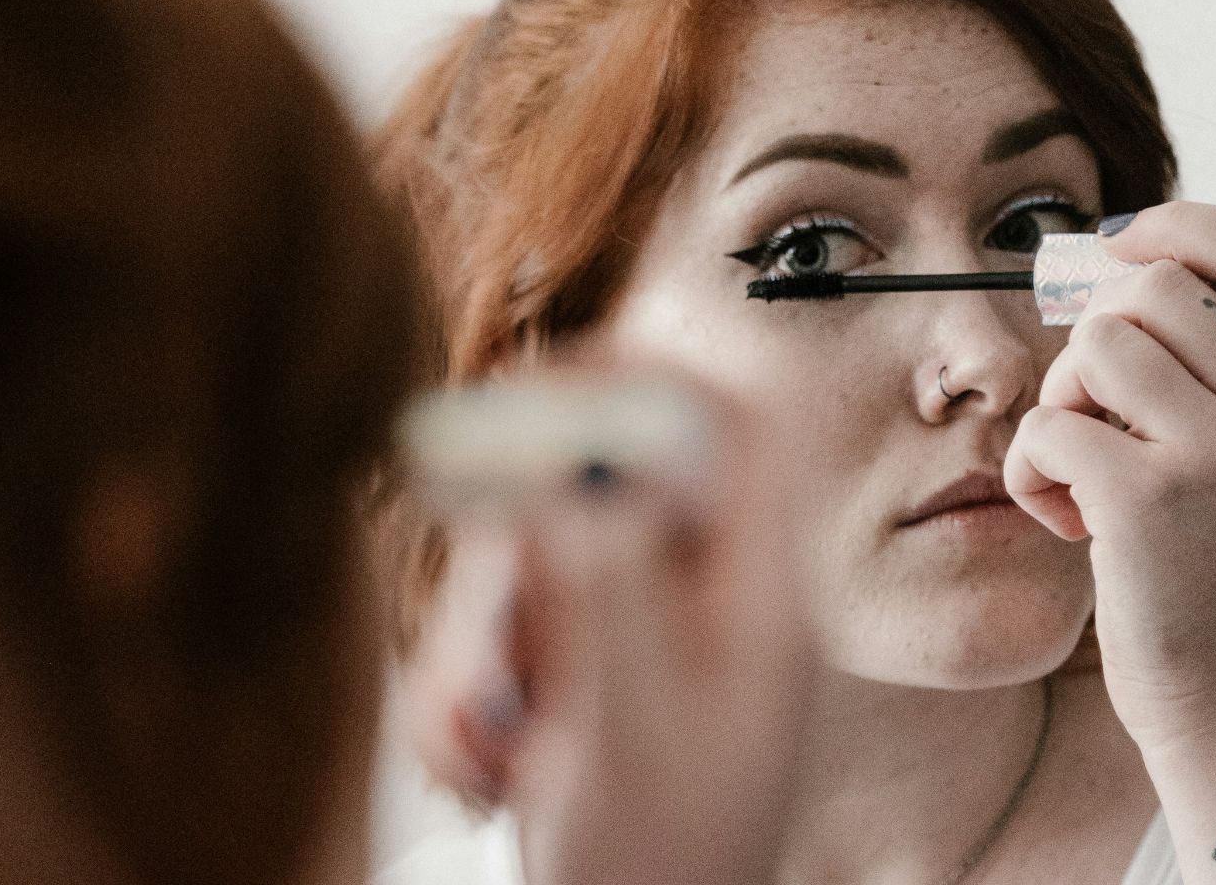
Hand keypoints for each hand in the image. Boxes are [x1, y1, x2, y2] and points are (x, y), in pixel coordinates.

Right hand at [399, 371, 811, 884]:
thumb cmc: (666, 874)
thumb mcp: (631, 735)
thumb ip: (607, 592)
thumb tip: (578, 465)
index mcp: (755, 602)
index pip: (734, 432)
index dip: (650, 380)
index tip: (546, 382)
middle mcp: (695, 601)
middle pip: (599, 487)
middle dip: (516, 561)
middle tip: (491, 649)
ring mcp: (630, 634)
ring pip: (525, 561)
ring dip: (475, 652)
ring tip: (495, 758)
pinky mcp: (570, 674)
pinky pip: (489, 634)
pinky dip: (460, 700)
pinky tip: (485, 775)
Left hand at [1003, 202, 1215, 746]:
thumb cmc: (1209, 571)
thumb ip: (1211, 369)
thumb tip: (1113, 260)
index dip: (1179, 228)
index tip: (1119, 247)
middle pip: (1149, 288)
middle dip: (1093, 338)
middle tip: (1093, 415)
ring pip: (1094, 345)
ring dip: (1060, 404)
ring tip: (1081, 473)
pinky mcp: (1148, 499)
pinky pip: (1047, 424)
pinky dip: (1029, 470)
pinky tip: (1064, 519)